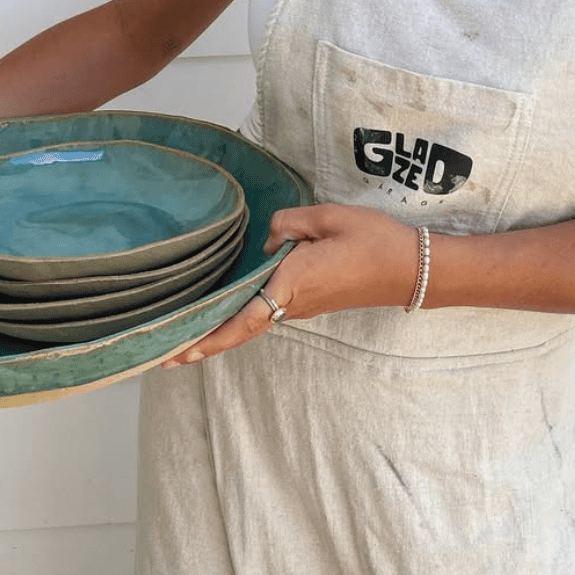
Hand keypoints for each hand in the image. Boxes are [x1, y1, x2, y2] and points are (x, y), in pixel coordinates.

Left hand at [161, 203, 418, 366]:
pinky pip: (269, 312)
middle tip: (163, 356)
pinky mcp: (312, 303)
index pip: (244, 316)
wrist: (412, 268)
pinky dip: (242, 318)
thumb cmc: (374, 240)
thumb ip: (289, 222)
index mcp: (293, 282)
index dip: (210, 336)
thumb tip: (268, 239)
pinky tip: (229, 310)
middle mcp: (294, 302)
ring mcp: (304, 307)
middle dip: (203, 342)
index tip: (178, 352)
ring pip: (254, 320)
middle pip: (241, 327)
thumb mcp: (329, 217)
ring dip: (220, 330)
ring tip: (184, 335)